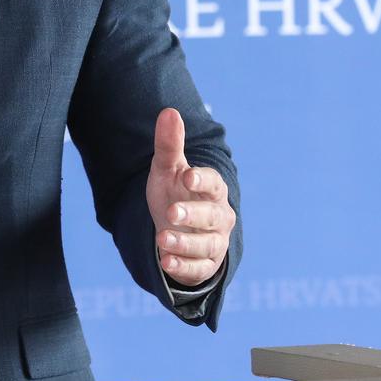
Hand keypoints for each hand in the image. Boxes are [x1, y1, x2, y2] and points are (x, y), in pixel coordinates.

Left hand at [145, 107, 233, 286]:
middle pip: (212, 216)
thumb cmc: (176, 192)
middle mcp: (219, 216)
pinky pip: (198, 268)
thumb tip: (169, 111)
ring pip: (206, 245)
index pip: (214, 183)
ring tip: (161, 239)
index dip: (203, 179)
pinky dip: (183, 266)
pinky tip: (166, 261)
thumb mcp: (167, 170)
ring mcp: (214, 242)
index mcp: (212, 189)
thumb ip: (169, 144)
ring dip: (185, 243)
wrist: (176, 227)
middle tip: (171, 213)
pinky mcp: (205, 265)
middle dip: (192, 215)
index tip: (187, 176)